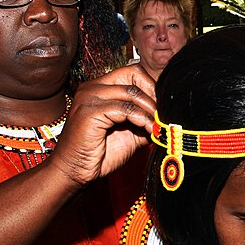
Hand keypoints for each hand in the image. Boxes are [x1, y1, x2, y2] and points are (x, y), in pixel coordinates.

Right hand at [46, 64, 155, 187]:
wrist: (75, 172)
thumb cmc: (100, 153)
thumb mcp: (131, 132)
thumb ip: (145, 119)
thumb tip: (168, 114)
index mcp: (100, 88)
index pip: (133, 72)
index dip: (152, 87)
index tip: (162, 107)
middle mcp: (92, 87)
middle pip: (133, 73)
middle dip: (153, 95)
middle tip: (162, 115)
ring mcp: (89, 97)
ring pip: (132, 92)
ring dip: (150, 110)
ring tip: (156, 126)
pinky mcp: (89, 111)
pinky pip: (125, 108)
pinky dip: (141, 119)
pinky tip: (147, 130)